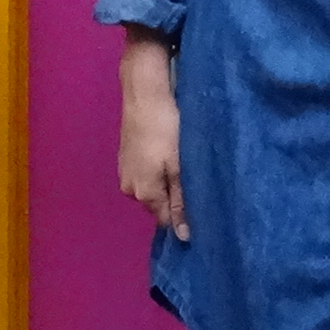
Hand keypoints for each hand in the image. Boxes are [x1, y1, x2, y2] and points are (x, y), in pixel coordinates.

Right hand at [117, 37, 188, 241]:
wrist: (144, 92)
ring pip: (153, 188)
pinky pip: (146, 174)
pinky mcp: (126, 157)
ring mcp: (125, 172)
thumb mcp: (179, 167)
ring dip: (167, 183)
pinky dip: (158, 171)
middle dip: (176, 199)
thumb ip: (181, 202)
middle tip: (196, 181)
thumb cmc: (166, 128)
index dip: (184, 217)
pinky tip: (169, 156)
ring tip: (185, 167)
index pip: (166, 221)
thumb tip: (184, 236)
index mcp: (143, 193)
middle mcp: (129, 188)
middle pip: (158, 204)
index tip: (203, 206)